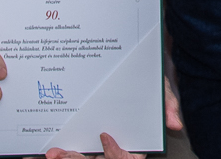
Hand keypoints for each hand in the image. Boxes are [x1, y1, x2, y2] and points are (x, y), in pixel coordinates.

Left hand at [44, 78, 182, 157]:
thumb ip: (167, 104)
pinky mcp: (81, 142)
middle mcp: (114, 149)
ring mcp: (96, 149)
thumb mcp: (158, 90)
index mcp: (134, 143)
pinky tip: (45, 151)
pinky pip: (72, 153)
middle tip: (62, 154)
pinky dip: (59, 154)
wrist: (131, 70)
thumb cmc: (145, 82)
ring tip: (51, 154)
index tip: (104, 136)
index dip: (115, 153)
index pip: (125, 158)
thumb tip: (174, 123)